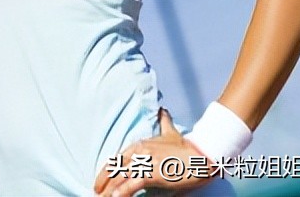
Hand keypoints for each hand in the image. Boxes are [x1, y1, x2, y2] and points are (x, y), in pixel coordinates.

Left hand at [94, 108, 214, 196]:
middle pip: (115, 168)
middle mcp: (139, 152)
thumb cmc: (187, 147)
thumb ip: (164, 122)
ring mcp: (145, 162)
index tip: (99, 181)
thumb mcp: (171, 132)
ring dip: (110, 190)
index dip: (106, 171)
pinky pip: (132, 185)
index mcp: (140, 144)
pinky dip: (122, 192)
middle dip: (104, 182)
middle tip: (96, 192)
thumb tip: (163, 110)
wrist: (203, 154)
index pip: (117, 158)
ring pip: (121, 178)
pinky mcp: (152, 173)